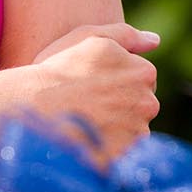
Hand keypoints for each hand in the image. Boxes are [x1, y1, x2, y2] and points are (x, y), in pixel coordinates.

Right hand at [21, 22, 160, 157]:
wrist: (37, 106)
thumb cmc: (61, 69)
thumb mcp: (90, 37)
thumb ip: (126, 35)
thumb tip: (154, 41)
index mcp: (143, 72)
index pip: (141, 76)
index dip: (117, 77)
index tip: (95, 81)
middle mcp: (148, 103)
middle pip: (140, 103)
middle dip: (121, 103)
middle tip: (89, 101)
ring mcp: (137, 133)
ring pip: (132, 128)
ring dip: (115, 126)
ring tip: (84, 121)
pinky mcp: (124, 156)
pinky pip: (121, 151)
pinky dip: (107, 146)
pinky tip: (86, 139)